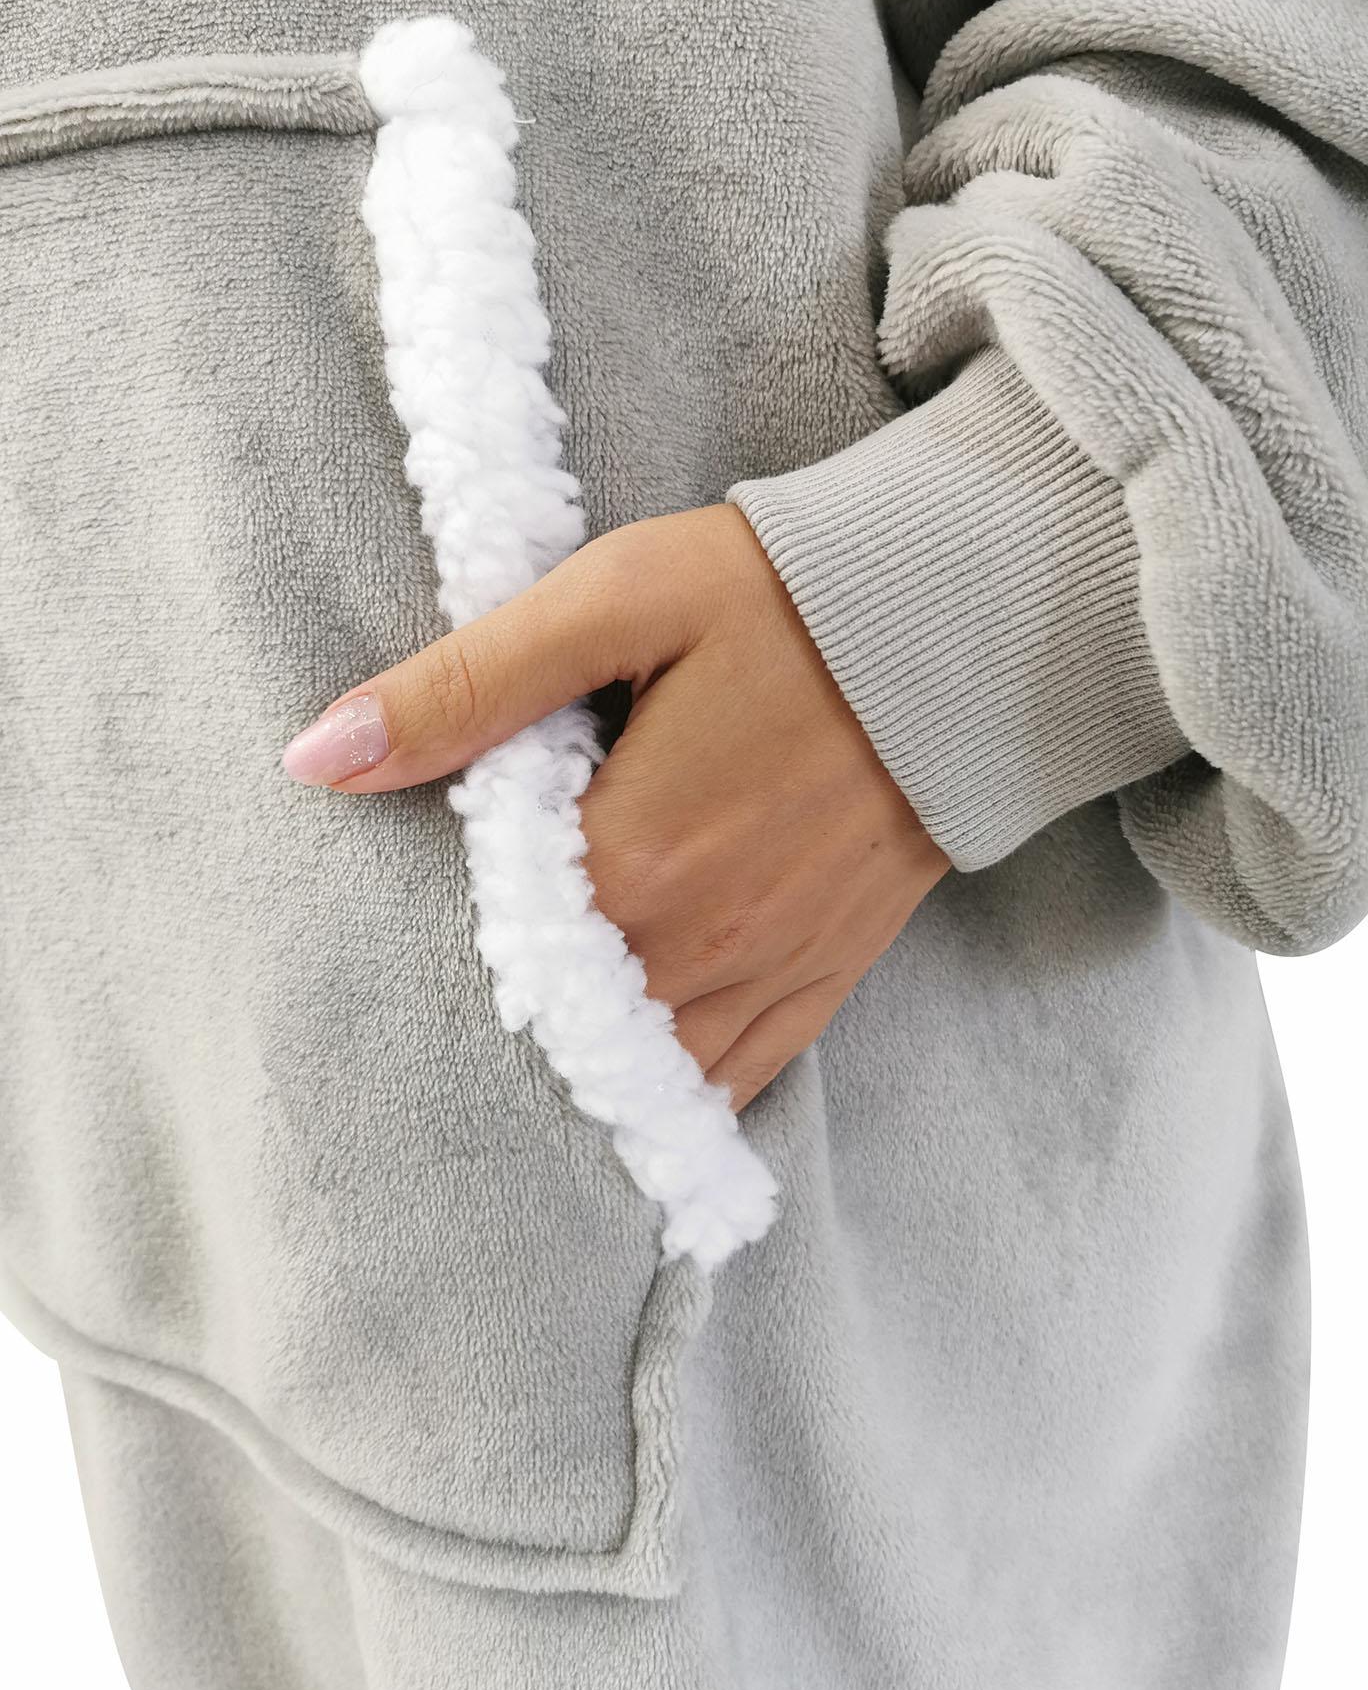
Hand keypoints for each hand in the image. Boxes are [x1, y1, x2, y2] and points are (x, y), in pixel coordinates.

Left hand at [282, 502, 948, 1109]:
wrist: (967, 624)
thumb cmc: (781, 598)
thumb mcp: (613, 602)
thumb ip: (467, 687)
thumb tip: (317, 756)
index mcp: (630, 860)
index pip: (489, 944)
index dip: (448, 924)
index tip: (430, 898)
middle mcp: (698, 946)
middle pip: (557, 1022)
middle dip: (507, 1002)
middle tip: (470, 973)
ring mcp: (767, 973)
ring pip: (640, 1070)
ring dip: (581, 1061)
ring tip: (538, 1032)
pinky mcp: (823, 977)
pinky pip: (733, 1078)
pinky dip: (674, 1090)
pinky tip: (634, 1080)